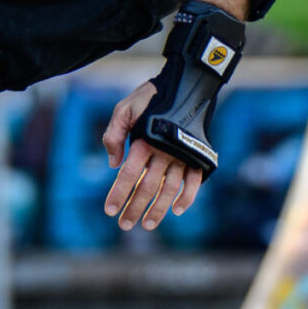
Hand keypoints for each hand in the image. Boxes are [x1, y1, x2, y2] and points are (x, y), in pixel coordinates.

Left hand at [102, 81, 205, 232]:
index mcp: (145, 140)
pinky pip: (194, 182)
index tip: (109, 211)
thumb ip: (114, 134)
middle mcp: (165, 151)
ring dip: (158, 210)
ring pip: (170, 189)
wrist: (187, 83)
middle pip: (148, 187)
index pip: (129, 174)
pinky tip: (177, 211)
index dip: (119, 193)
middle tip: (124, 225)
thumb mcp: (125, 108)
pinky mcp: (197, 155)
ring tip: (147, 225)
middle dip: (135, 208)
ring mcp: (183, 155)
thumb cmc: (151, 97)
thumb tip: (113, 164)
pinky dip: (187, 197)